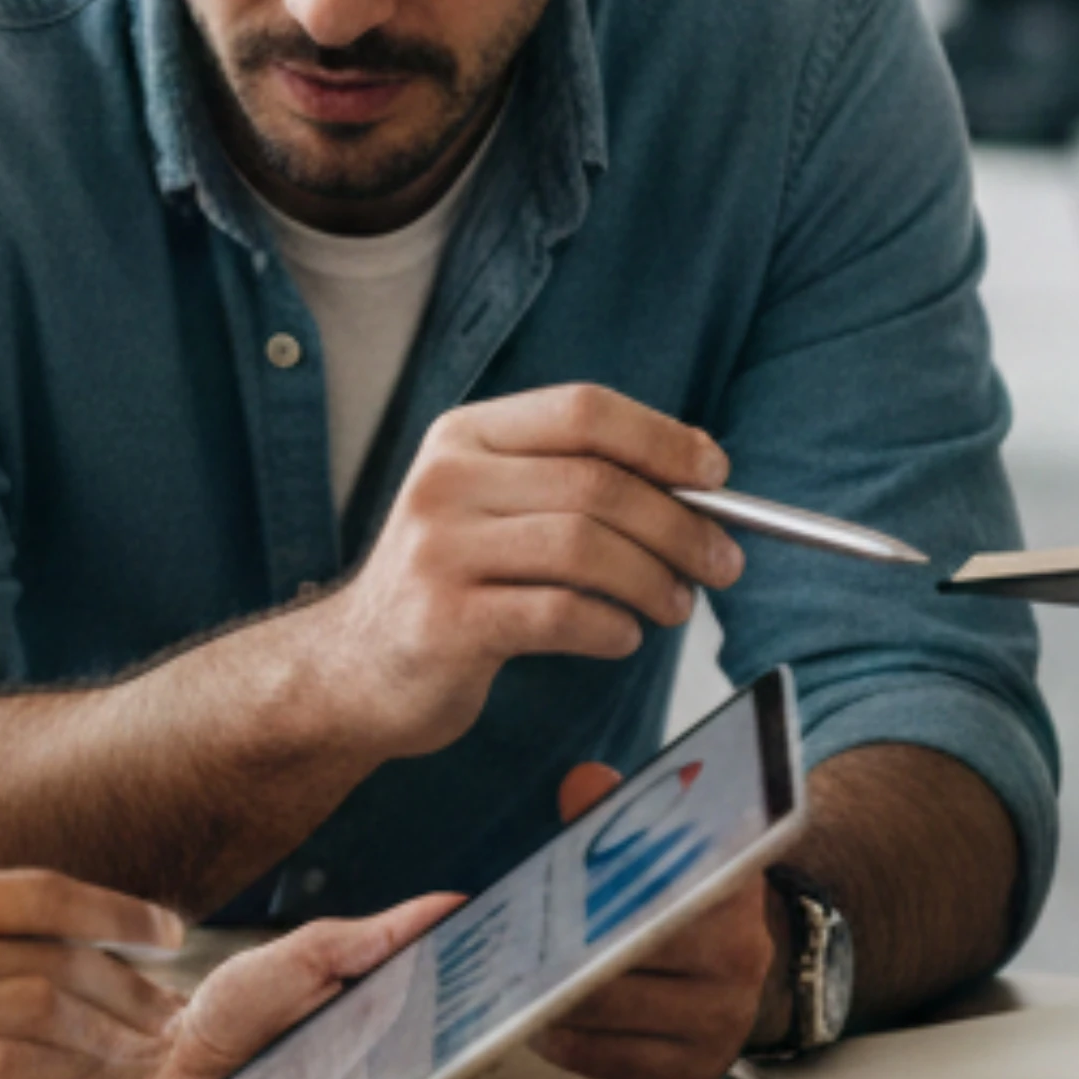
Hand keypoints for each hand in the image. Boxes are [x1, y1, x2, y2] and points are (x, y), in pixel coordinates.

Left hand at [120, 896, 461, 1078]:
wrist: (162, 1071)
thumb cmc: (232, 1012)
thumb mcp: (303, 957)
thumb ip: (374, 936)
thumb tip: (450, 904)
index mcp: (387, 1033)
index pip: (458, 1033)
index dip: (476, 1022)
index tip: (486, 1004)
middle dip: (416, 1068)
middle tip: (388, 1042)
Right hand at [301, 385, 743, 761]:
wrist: (356, 668)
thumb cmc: (451, 584)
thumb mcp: (494, 507)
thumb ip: (575, 481)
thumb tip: (699, 474)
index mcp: (464, 437)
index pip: (581, 410)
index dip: (661, 438)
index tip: (715, 474)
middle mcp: (445, 482)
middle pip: (596, 484)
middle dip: (680, 525)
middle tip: (722, 562)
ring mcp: (439, 551)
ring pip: (585, 547)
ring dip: (654, 580)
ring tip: (675, 605)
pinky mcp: (445, 622)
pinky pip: (561, 614)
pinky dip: (612, 628)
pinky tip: (622, 637)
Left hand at [525, 761, 772, 1078]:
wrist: (732, 978)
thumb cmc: (676, 906)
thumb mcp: (657, 849)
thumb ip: (616, 813)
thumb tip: (584, 784)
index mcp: (729, 887)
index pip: (654, 878)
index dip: (594, 879)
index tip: (548, 882)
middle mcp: (739, 958)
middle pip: (620, 949)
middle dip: (556, 946)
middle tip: (503, 936)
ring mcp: (719, 1025)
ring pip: (606, 1009)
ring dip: (549, 996)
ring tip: (510, 978)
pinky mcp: (690, 1075)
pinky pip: (606, 1060)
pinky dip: (565, 1041)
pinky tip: (543, 1021)